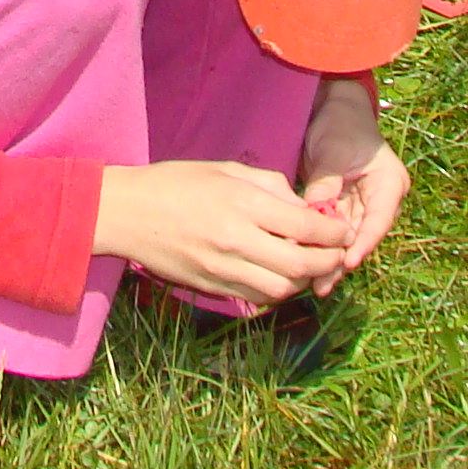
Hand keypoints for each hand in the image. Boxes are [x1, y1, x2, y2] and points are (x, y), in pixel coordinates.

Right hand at [93, 160, 353, 305]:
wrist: (126, 214)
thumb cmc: (175, 183)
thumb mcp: (225, 169)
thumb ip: (269, 185)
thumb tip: (302, 207)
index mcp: (242, 202)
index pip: (305, 227)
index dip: (333, 233)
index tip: (342, 230)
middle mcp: (236, 239)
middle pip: (300, 265)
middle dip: (328, 262)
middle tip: (336, 255)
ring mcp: (223, 269)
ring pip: (282, 289)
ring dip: (305, 282)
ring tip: (311, 267)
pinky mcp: (212, 287)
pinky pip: (257, 299)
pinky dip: (278, 292)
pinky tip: (282, 278)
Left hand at [297, 79, 411, 289]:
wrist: (333, 108)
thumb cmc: (340, 123)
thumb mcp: (333, 150)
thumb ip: (326, 182)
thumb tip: (314, 213)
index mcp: (390, 184)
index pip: (378, 220)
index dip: (363, 243)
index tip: (348, 262)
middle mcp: (380, 200)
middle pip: (362, 236)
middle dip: (341, 260)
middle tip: (322, 284)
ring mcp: (362, 205)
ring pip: (347, 239)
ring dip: (331, 259)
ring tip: (315, 285)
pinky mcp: (343, 206)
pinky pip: (333, 230)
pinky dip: (321, 245)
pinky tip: (307, 265)